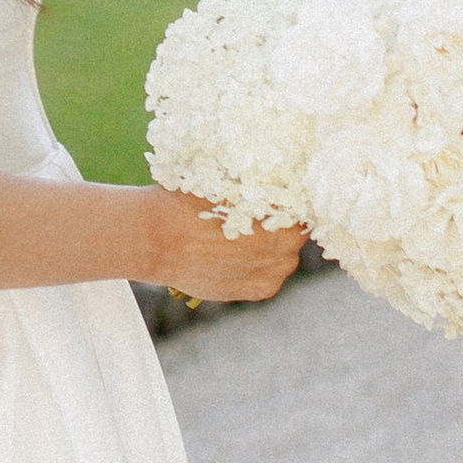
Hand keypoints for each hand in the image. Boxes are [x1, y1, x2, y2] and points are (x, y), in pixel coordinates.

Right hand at [135, 185, 309, 304]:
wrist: (159, 239)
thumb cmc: (192, 200)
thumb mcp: (231, 179)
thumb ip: (260, 183)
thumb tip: (279, 171)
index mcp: (287, 218)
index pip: (303, 206)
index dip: (289, 199)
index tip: (273, 194)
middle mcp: (288, 250)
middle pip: (295, 232)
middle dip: (279, 223)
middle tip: (255, 211)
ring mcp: (274, 273)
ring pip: (283, 254)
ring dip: (270, 245)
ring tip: (242, 232)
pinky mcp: (258, 290)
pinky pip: (268, 273)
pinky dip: (258, 264)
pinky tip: (236, 251)